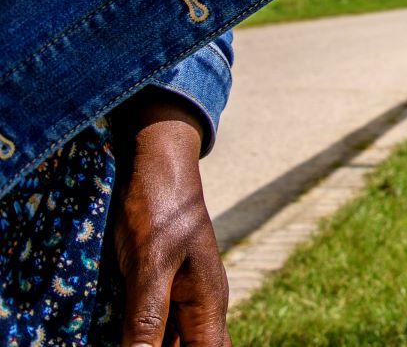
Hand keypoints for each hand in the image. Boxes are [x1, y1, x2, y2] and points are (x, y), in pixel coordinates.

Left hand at [109, 91, 231, 346]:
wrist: (156, 162)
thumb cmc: (159, 207)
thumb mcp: (150, 264)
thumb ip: (148, 317)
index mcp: (209, 303)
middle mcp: (200, 305)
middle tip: (129, 343)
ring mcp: (181, 296)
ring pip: (169, 340)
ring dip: (147, 343)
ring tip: (118, 335)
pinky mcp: (160, 287)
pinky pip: (151, 325)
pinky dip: (135, 336)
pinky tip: (113, 333)